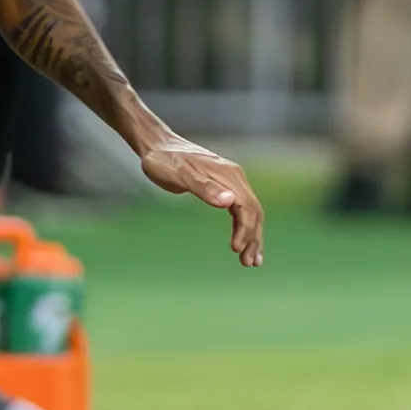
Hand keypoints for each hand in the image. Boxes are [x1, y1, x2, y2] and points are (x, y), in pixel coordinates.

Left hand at [139, 133, 263, 267]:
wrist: (157, 146)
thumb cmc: (164, 160)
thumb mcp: (179, 174)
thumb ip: (204, 188)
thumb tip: (229, 202)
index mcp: (228, 175)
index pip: (247, 206)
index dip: (245, 229)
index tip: (237, 249)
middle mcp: (234, 177)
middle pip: (253, 211)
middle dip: (253, 238)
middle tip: (249, 264)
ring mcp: (230, 181)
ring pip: (249, 212)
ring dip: (252, 236)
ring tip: (251, 261)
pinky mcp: (224, 186)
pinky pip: (240, 209)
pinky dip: (243, 227)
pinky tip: (242, 242)